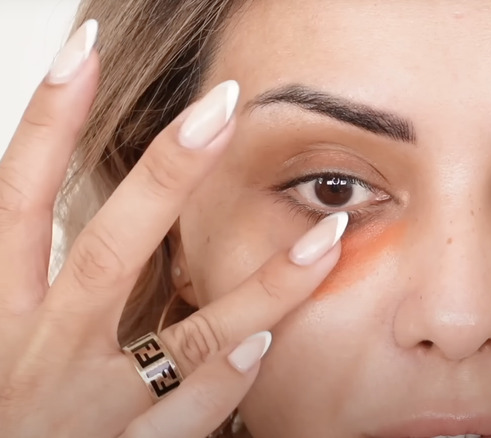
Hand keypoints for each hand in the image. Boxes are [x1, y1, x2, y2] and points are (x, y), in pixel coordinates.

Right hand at [0, 20, 344, 437]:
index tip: (83, 48)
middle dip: (163, 177)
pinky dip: (227, 378)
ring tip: (326, 238)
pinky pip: (186, 417)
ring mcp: (85, 410)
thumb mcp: (9, 336)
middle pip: (106, 250)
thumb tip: (123, 207)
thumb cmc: (8, 409)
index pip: (18, 198)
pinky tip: (267, 343)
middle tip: (221, 107)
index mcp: (4, 312)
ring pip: (183, 341)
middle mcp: (39, 352)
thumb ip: (56, 278)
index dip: (45, 121)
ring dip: (262, 289)